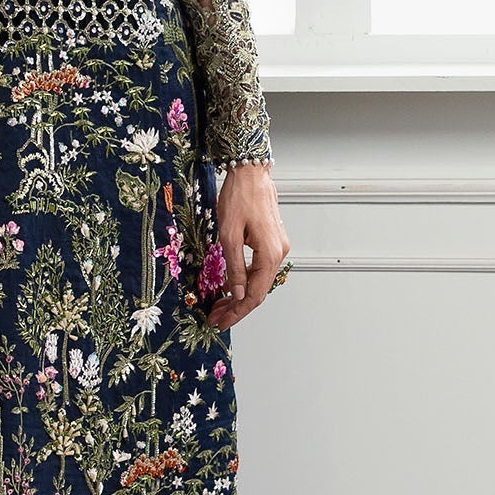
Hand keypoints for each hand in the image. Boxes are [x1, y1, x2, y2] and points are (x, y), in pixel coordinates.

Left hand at [206, 159, 288, 328]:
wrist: (250, 173)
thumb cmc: (238, 197)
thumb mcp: (229, 235)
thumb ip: (235, 267)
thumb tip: (237, 294)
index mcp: (270, 254)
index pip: (254, 294)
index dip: (237, 312)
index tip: (221, 322)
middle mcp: (278, 252)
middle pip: (258, 291)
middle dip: (236, 308)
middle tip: (216, 318)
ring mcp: (277, 247)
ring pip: (259, 281)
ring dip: (239, 295)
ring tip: (219, 306)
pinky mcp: (271, 241)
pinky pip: (259, 268)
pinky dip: (244, 280)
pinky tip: (230, 286)